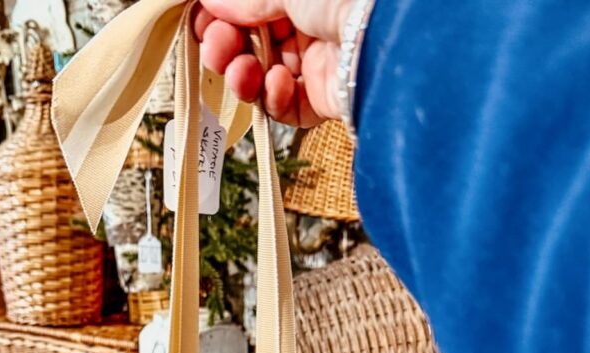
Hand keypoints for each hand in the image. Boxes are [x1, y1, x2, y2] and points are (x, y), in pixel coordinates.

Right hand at [194, 0, 355, 126]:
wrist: (389, 35)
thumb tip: (210, 3)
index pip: (249, 5)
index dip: (220, 15)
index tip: (200, 20)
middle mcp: (309, 22)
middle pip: (252, 42)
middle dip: (226, 47)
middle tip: (215, 49)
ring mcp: (318, 62)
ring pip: (263, 77)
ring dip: (243, 76)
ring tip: (241, 72)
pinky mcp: (325, 99)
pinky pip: (288, 106)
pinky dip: (274, 99)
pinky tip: (276, 83)